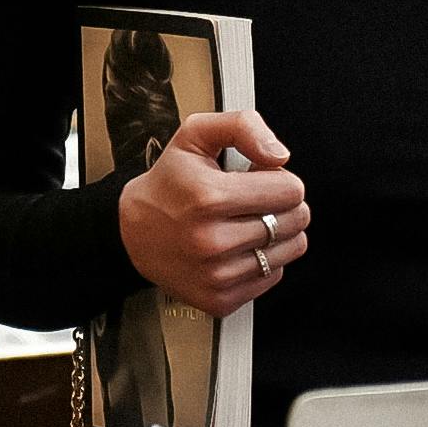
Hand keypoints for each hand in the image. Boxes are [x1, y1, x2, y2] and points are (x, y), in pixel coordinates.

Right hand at [116, 110, 308, 318]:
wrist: (132, 234)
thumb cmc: (168, 184)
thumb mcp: (195, 135)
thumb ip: (242, 126)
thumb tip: (279, 154)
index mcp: (209, 197)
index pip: (290, 191)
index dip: (281, 179)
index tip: (261, 179)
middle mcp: (212, 241)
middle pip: (295, 221)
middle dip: (283, 205)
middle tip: (255, 201)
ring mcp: (217, 275)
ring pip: (290, 250)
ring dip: (277, 234)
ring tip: (247, 223)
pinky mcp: (220, 299)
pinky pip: (273, 276)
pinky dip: (263, 261)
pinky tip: (239, 247)